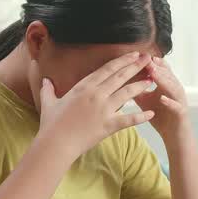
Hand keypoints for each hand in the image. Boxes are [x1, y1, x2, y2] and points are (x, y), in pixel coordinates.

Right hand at [36, 52, 155, 159]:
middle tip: (149, 58)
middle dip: (136, 66)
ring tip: (152, 80)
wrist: (55, 143)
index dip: (122, 61)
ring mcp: (103, 110)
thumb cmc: (51, 124)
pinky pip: (128, 120)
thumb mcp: (48, 103)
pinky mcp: (108, 125)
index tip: (133, 54)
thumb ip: (48, 90)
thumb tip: (45, 81)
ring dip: (140, 86)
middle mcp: (95, 95)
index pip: (107, 69)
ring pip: (127, 94)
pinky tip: (151, 113)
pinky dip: (141, 117)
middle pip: (120, 77)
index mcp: (83, 87)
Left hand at [133, 56, 188, 136]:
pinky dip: (170, 102)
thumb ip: (137, 90)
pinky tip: (162, 98)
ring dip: (164, 80)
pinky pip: (177, 106)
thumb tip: (121, 79)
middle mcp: (175, 91)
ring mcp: (180, 101)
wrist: (174, 137)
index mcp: (167, 86)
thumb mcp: (146, 101)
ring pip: (174, 87)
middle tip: (147, 60)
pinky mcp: (182, 114)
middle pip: (168, 75)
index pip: (161, 70)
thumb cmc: (161, 117)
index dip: (152, 62)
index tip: (140, 55)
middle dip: (158, 67)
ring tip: (154, 73)